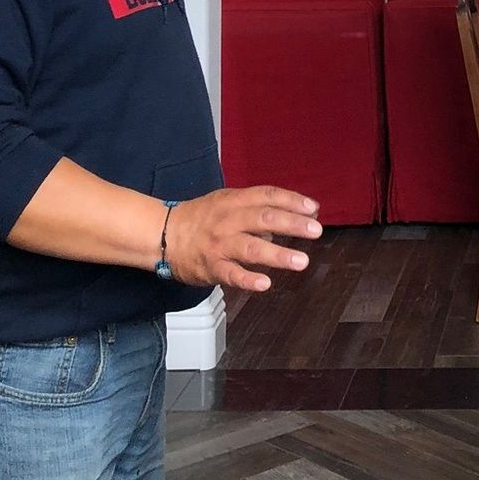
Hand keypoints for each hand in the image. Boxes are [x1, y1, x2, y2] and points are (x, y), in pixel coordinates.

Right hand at [163, 184, 320, 292]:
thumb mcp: (228, 203)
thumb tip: (294, 218)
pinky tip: (265, 283)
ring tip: (301, 261)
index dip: (291, 200)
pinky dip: (248, 279)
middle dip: (292, 223)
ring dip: (278, 254)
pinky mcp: (211, 267)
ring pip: (251, 247)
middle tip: (315, 230)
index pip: (267, 196)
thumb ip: (259, 209)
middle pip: (264, 218)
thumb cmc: (201, 219)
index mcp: (234, 201)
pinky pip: (231, 274)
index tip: (312, 208)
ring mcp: (220, 244)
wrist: (163, 234)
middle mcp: (229, 220)